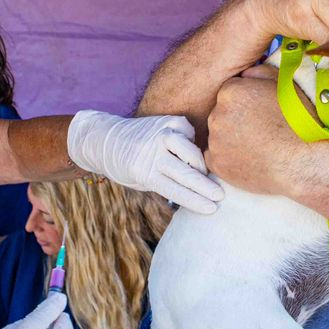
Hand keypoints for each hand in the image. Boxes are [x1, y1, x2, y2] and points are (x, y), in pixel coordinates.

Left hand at [66, 111, 222, 212]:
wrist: (107, 139)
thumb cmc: (128, 167)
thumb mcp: (142, 182)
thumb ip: (166, 183)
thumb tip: (197, 189)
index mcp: (145, 174)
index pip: (176, 191)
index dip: (196, 201)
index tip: (212, 208)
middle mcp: (152, 153)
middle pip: (186, 173)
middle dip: (206, 186)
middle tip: (221, 195)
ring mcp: (159, 134)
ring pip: (189, 149)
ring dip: (199, 162)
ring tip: (203, 170)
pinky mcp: (165, 120)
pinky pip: (187, 130)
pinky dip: (191, 139)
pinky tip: (188, 146)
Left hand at [205, 74, 319, 197]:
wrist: (303, 161)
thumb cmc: (299, 122)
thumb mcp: (284, 85)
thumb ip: (260, 72)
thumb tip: (246, 74)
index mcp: (230, 91)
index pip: (230, 92)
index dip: (247, 102)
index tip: (260, 112)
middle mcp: (216, 115)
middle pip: (222, 113)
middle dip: (237, 120)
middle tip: (260, 130)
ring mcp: (215, 141)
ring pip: (219, 136)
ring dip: (232, 139)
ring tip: (259, 146)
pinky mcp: (216, 164)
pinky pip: (217, 158)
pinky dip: (229, 159)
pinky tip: (251, 159)